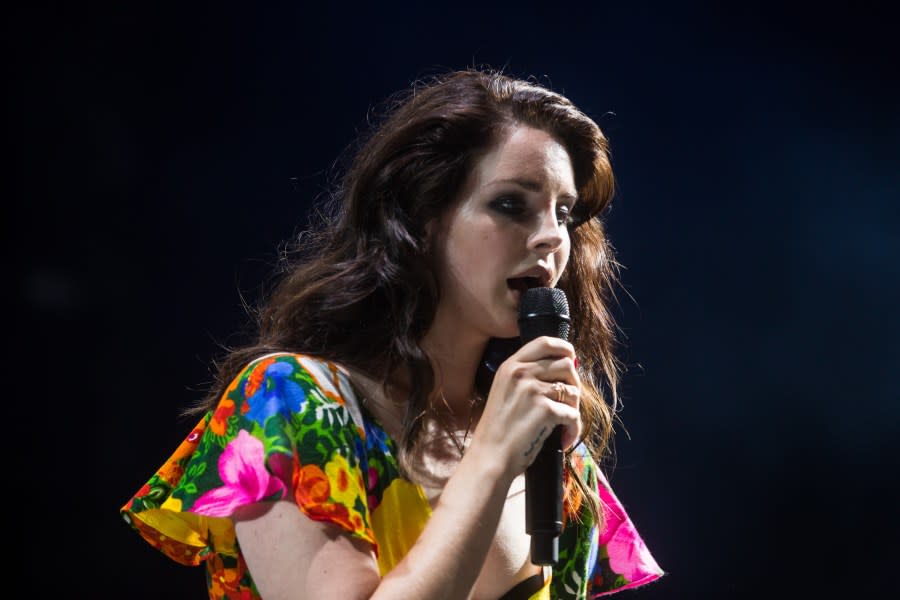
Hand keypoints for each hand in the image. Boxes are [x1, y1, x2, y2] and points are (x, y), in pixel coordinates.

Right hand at [471, 336, 581, 476]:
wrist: (490, 457)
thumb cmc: (498, 430)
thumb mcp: (503, 391)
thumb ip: (526, 377)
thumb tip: (564, 368)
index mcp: (509, 366)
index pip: (544, 342)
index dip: (564, 348)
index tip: (571, 358)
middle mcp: (521, 373)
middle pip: (566, 364)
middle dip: (574, 383)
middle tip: (569, 402)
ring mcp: (533, 391)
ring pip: (573, 390)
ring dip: (574, 408)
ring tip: (564, 423)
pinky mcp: (545, 410)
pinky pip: (573, 414)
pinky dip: (573, 429)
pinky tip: (564, 439)